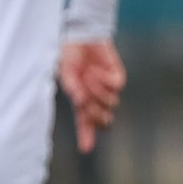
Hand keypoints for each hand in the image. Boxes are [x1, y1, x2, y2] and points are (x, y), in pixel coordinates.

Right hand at [59, 39, 126, 153]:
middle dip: (96, 115)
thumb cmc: (70, 54)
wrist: (82, 34)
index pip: (85, 124)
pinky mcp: (117, 77)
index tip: (85, 149)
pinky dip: (104, 80)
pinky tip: (95, 70)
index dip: (86, 137)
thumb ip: (72, 86)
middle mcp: (96, 98)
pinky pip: (116, 86)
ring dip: (98, 92)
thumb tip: (79, 101)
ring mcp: (108, 88)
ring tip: (87, 76)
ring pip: (111, 103)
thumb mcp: (65, 71)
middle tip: (86, 104)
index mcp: (81, 101)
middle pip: (104, 120)